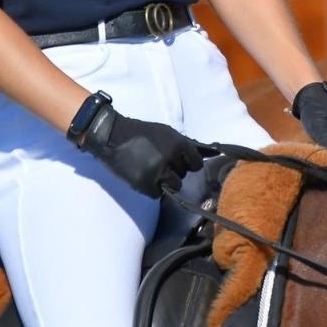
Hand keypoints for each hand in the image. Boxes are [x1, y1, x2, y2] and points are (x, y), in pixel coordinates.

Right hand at [77, 105, 203, 197]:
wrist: (112, 136)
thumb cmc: (142, 133)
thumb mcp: (167, 133)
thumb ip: (187, 144)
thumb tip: (213, 153)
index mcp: (179, 143)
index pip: (196, 163)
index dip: (188, 163)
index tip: (178, 161)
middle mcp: (170, 157)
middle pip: (184, 174)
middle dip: (174, 170)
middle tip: (158, 161)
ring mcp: (157, 171)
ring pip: (174, 186)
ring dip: (165, 181)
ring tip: (152, 170)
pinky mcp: (144, 184)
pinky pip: (158, 194)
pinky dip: (151, 189)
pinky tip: (144, 177)